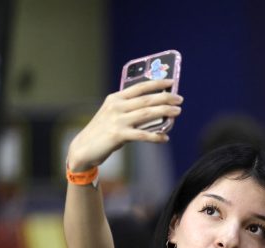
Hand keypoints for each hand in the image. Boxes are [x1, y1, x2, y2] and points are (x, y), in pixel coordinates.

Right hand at [67, 79, 182, 171]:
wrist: (84, 148)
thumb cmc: (103, 131)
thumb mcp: (113, 115)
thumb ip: (130, 110)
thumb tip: (155, 110)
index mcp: (115, 99)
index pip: (139, 87)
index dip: (156, 84)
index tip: (171, 82)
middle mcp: (116, 106)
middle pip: (146, 99)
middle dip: (166, 98)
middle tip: (180, 99)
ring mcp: (117, 120)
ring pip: (147, 114)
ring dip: (165, 112)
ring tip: (177, 112)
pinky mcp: (118, 135)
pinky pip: (142, 135)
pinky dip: (155, 136)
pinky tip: (165, 137)